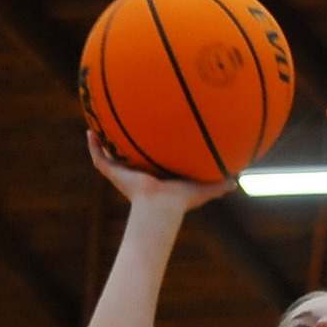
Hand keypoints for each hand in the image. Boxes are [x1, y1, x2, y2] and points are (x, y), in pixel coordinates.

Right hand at [85, 132, 232, 211]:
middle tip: (122, 118)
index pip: (150, 156)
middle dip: (123, 138)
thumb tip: (237, 181)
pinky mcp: (113, 173)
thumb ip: (219, 185)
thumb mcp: (202, 190)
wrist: (160, 209)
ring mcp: (123, 172)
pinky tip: (89, 131)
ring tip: (97, 120)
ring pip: (109, 153)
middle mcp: (137, 171)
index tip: (149, 128)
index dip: (148, 144)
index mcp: (155, 174)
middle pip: (128, 151)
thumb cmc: (179, 202)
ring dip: (103, 139)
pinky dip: (93, 146)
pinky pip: (99, 157)